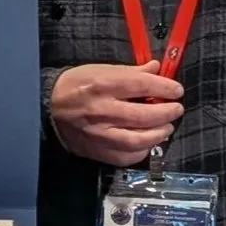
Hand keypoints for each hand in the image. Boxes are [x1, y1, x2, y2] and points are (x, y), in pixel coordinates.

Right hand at [49, 61, 183, 166]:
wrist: (49, 107)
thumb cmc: (77, 85)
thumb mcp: (101, 69)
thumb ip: (131, 72)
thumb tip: (157, 69)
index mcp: (103, 85)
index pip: (142, 85)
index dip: (165, 87)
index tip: (177, 90)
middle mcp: (102, 110)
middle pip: (144, 115)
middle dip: (167, 113)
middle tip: (176, 110)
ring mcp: (99, 134)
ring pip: (137, 140)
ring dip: (158, 134)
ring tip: (166, 128)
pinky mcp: (97, 150)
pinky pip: (125, 156)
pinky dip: (141, 151)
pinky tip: (147, 143)